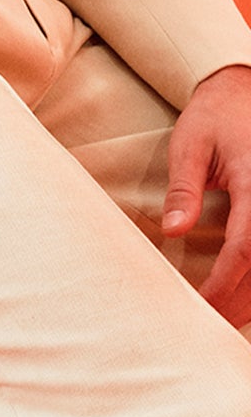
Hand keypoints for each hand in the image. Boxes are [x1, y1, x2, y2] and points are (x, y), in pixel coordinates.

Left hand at [163, 63, 250, 327]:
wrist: (242, 86)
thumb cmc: (214, 114)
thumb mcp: (190, 144)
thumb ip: (183, 188)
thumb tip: (174, 230)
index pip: (246, 245)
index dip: (224, 281)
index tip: (200, 305)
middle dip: (238, 301)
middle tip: (207, 329)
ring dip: (250, 297)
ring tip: (221, 323)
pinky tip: (240, 302)